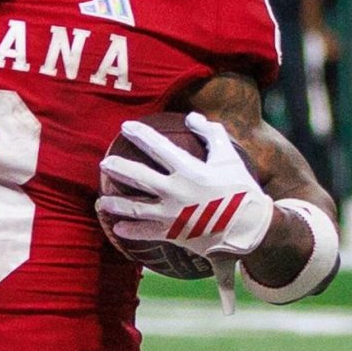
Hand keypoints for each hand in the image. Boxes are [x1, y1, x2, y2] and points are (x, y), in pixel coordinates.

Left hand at [96, 113, 274, 259]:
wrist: (249, 228)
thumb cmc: (241, 189)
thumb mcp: (229, 157)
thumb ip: (211, 133)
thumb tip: (192, 117)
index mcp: (189, 170)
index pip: (158, 147)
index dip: (140, 135)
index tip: (125, 127)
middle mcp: (175, 191)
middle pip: (139, 177)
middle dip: (119, 168)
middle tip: (104, 163)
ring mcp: (172, 214)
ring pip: (136, 208)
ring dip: (116, 204)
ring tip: (101, 201)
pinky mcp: (174, 233)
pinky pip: (147, 233)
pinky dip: (131, 231)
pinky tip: (118, 229)